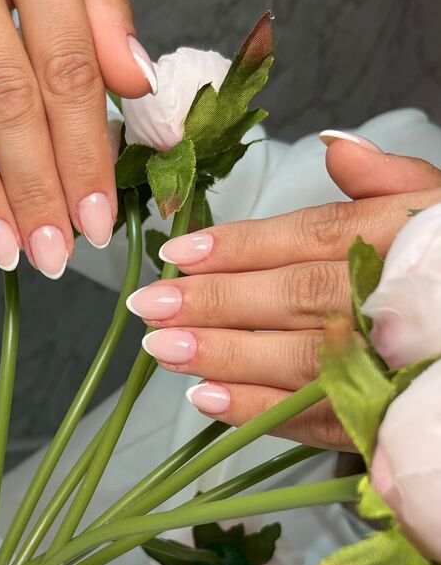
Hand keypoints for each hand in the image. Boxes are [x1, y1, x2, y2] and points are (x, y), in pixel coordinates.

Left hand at [126, 136, 440, 447]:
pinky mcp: (383, 415)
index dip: (239, 246)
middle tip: (151, 305)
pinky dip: (258, 410)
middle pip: (292, 298)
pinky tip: (207, 399)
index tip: (179, 253)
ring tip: (163, 349)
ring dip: (224, 355)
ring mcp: (389, 362)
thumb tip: (335, 148)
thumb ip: (386, 178)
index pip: (308, 237)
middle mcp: (392, 298)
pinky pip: (316, 417)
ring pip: (296, 359)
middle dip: (215, 303)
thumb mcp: (434, 206)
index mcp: (399, 237)